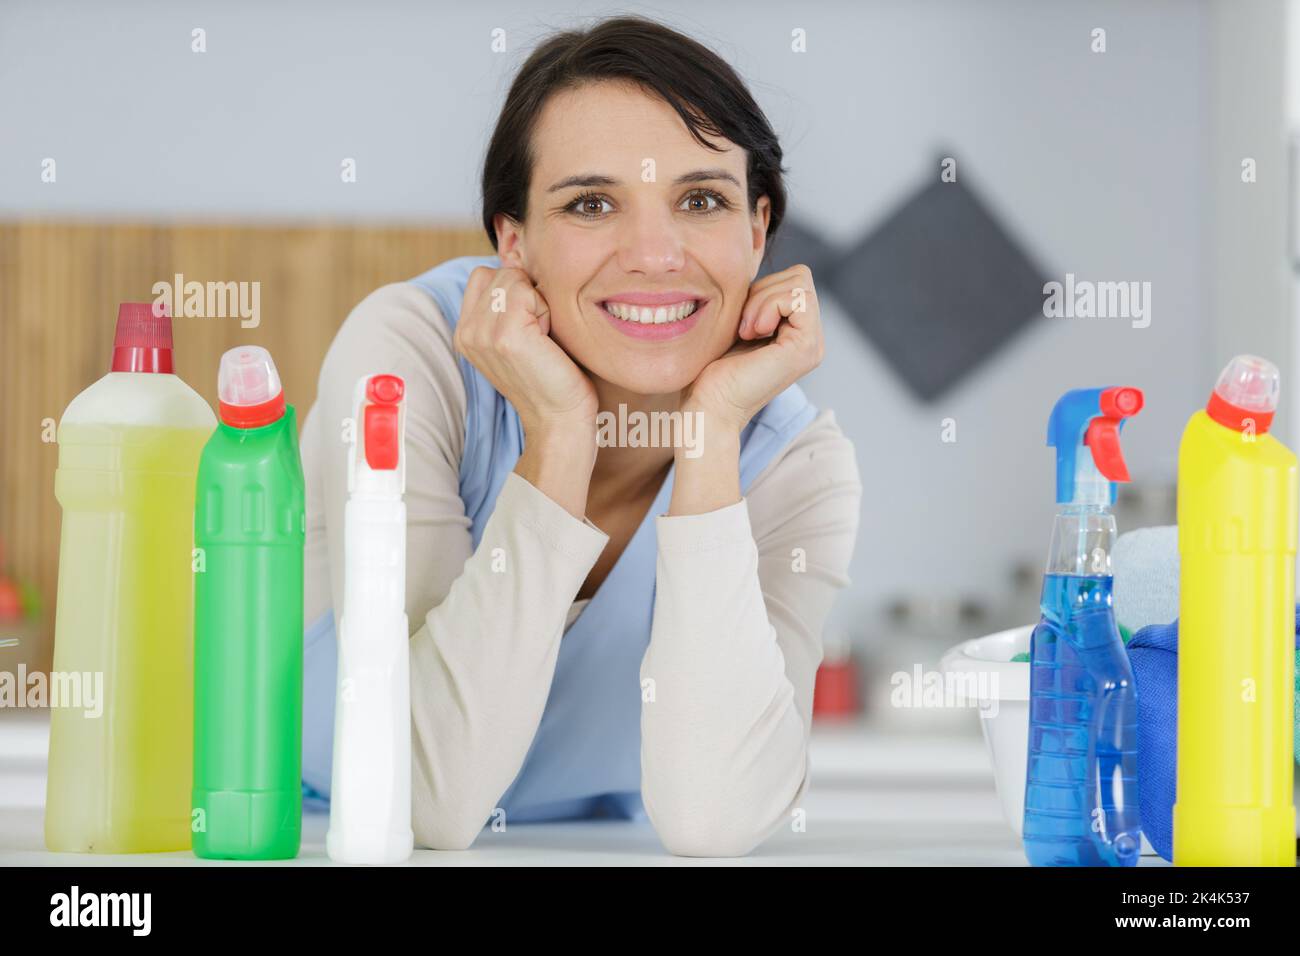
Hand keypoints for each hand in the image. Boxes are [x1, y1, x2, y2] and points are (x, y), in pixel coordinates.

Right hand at [454, 267, 598, 435]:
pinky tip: (547, 339)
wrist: (560, 417)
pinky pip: (527, 290)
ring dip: (537, 301)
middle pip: (500, 271)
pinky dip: (545, 309)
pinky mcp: (504, 336)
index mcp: (465, 331)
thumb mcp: (517, 336)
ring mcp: (481, 333)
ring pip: (513, 277)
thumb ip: (505, 305)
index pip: (484, 274)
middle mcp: (466, 332)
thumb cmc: (551, 375)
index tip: (529, 326)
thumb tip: (518, 261)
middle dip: (527, 293)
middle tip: (538, 335)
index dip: (515, 289)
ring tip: (542, 337)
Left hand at [680, 264, 825, 433]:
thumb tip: (753, 263)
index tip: (739, 321)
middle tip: (743, 326)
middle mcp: (811, 339)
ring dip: (762, 300)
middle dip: (763, 291)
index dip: (762, 288)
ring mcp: (813, 345)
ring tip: (746, 331)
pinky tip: (751, 333)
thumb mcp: (735, 320)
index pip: (793, 278)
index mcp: (797, 333)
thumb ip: (754, 298)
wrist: (706, 405)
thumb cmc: (709, 368)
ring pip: (800, 282)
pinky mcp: (806, 348)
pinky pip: (796, 296)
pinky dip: (767, 306)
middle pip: (800, 276)